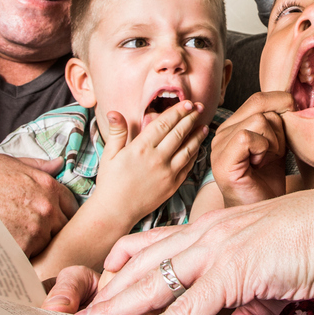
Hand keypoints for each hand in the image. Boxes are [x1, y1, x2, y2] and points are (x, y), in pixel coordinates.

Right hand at [0, 154, 74, 255]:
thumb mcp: (12, 162)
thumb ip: (39, 166)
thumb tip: (59, 163)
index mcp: (48, 186)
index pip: (70, 205)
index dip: (61, 211)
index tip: (51, 215)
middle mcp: (47, 208)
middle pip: (62, 226)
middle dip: (51, 228)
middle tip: (32, 229)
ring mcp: (36, 229)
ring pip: (47, 243)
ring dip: (37, 243)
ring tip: (18, 239)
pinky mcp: (23, 246)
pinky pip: (32, 255)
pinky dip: (24, 254)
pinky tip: (11, 248)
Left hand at [75, 186, 313, 314]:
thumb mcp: (272, 281)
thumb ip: (247, 312)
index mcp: (218, 226)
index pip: (161, 239)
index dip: (129, 257)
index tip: (105, 272)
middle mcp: (209, 233)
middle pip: (145, 261)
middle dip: (108, 288)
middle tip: (77, 307)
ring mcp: (217, 250)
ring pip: (153, 283)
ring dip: (116, 308)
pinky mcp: (232, 273)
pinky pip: (184, 309)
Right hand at [84, 102, 209, 227]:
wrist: (115, 211)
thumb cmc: (110, 182)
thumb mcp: (109, 155)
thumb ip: (117, 132)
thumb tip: (114, 112)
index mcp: (140, 148)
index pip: (164, 124)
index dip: (177, 112)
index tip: (187, 103)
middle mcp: (156, 159)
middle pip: (179, 133)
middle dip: (190, 118)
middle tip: (200, 108)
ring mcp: (167, 173)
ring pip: (187, 149)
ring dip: (197, 136)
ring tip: (203, 125)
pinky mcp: (173, 185)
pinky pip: (188, 166)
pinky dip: (194, 154)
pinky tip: (197, 147)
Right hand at [210, 91, 293, 205]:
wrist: (262, 210)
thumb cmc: (268, 181)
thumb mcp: (276, 143)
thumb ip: (278, 121)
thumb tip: (291, 98)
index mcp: (233, 125)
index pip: (260, 98)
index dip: (281, 107)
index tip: (288, 132)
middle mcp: (222, 132)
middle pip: (260, 105)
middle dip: (279, 127)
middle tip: (276, 151)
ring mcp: (219, 146)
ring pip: (259, 120)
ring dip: (273, 142)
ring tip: (266, 160)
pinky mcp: (222, 161)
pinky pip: (248, 137)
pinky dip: (263, 149)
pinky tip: (260, 164)